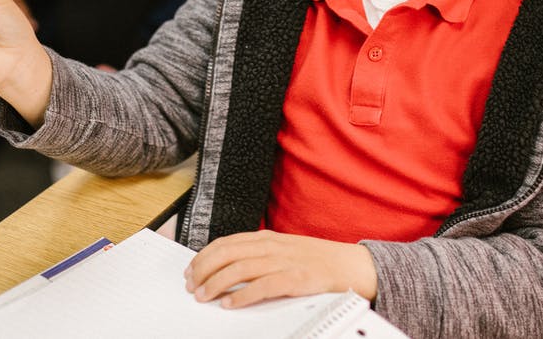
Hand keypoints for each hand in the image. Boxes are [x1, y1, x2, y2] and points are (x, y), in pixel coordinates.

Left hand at [183, 231, 377, 308]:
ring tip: (204, 296)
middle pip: (227, 253)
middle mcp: (272, 246)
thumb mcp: (284, 250)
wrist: (352, 265)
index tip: (191, 270)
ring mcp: (284, 261)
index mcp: (267, 238)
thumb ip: (259, 254)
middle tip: (191, 286)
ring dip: (217, 283)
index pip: (226, 243)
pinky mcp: (296, 279)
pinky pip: (263, 286)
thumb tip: (228, 266)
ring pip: (240, 268)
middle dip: (204, 270)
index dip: (204, 256)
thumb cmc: (317, 260)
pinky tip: (230, 304)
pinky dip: (243, 295)